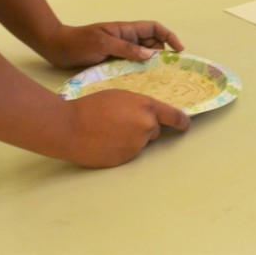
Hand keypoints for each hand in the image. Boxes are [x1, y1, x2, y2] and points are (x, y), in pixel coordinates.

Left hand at [42, 20, 184, 69]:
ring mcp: (120, 51)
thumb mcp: (103, 43)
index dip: (169, 37)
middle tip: (167, 70)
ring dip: (150, 65)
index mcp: (126, 30)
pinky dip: (138, 72)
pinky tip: (140, 83)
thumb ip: (127, 48)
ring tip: (156, 79)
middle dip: (162, 54)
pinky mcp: (113, 62)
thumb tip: (151, 55)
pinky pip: (131, 66)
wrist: (55, 48)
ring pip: (143, 57)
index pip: (154, 28)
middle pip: (152, 44)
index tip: (179, 50)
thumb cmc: (78, 42)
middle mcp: (126, 39)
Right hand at [64, 89, 190, 167]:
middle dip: (144, 128)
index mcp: (147, 107)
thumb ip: (139, 106)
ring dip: (132, 139)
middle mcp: (146, 127)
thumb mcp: (121, 96)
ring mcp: (136, 145)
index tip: (185, 125)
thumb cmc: (92, 106)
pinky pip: (129, 153)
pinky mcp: (126, 159)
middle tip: (121, 122)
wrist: (70, 127)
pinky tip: (106, 143)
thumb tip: (148, 115)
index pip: (174, 117)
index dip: (182, 122)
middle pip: (155, 130)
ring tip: (109, 132)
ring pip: (141, 143)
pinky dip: (122, 149)